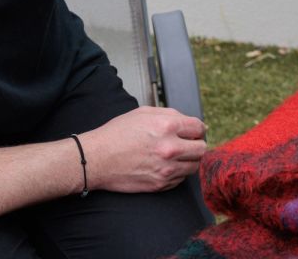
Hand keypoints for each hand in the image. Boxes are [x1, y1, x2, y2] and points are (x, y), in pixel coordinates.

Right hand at [80, 106, 207, 192]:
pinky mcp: (160, 184)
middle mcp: (170, 148)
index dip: (198, 129)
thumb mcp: (143, 113)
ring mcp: (166, 169)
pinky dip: (177, 173)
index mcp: (167, 126)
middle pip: (201, 149)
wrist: (96, 159)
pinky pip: (180, 179)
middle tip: (186, 144)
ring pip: (194, 166)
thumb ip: (172, 114)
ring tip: (175, 156)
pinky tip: (164, 166)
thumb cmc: (117, 134)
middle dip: (196, 145)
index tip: (193, 132)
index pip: (199, 128)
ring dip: (188, 160)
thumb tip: (193, 123)